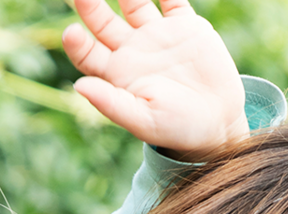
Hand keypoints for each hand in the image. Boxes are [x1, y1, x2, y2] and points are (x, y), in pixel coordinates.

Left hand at [63, 0, 246, 160]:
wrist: (217, 123)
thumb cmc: (176, 128)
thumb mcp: (143, 120)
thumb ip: (111, 103)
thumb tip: (79, 86)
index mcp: (118, 75)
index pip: (87, 54)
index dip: (76, 43)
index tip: (71, 32)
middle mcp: (132, 51)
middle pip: (102, 21)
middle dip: (90, 5)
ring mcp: (157, 35)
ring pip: (133, 2)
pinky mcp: (184, 25)